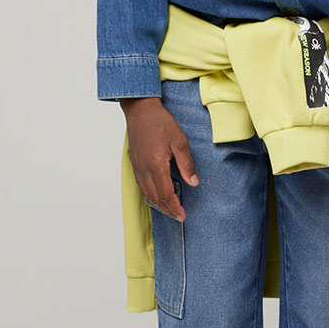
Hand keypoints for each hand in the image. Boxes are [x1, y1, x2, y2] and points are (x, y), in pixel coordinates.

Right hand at [120, 96, 198, 220]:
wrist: (140, 110)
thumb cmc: (160, 122)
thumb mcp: (179, 141)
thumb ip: (187, 164)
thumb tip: (194, 182)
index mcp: (156, 166)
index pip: (166, 194)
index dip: (175, 207)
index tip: (182, 215)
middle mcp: (144, 170)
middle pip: (155, 198)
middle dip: (167, 210)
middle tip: (178, 217)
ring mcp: (137, 167)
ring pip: (146, 194)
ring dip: (157, 205)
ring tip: (169, 209)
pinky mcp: (134, 163)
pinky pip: (141, 185)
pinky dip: (149, 195)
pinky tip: (156, 195)